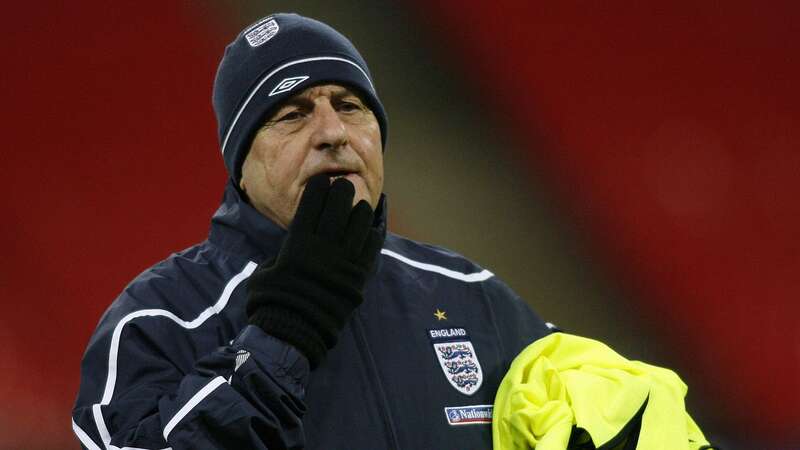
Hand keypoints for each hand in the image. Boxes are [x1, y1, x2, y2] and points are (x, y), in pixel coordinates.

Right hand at [246, 174, 383, 367]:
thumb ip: (281, 253)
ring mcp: (345, 260)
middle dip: (341, 191)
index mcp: (298, 242)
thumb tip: (290, 245)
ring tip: (358, 207)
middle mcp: (324, 246)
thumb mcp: (266, 271)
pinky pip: (372, 245)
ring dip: (360, 210)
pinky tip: (369, 230)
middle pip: (339, 205)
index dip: (318, 188)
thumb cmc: (273, 302)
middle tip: (342, 186)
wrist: (296, 332)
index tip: (321, 182)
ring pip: (360, 221)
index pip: (312, 203)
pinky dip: (372, 233)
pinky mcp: (359, 275)